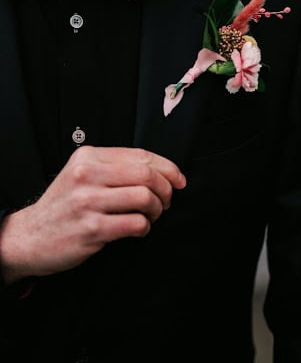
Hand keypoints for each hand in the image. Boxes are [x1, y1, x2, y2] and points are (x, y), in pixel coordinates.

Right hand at [0, 146, 185, 283]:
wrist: (31, 235)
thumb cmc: (64, 204)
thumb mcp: (82, 174)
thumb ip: (114, 167)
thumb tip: (160, 170)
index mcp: (88, 157)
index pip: (140, 155)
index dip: (167, 167)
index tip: (179, 179)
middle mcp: (86, 175)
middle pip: (146, 174)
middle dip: (166, 189)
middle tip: (166, 201)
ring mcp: (87, 202)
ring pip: (144, 198)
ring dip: (157, 210)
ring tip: (151, 216)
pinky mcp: (91, 228)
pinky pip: (135, 224)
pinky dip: (145, 227)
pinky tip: (139, 229)